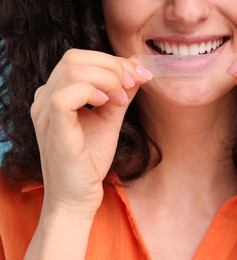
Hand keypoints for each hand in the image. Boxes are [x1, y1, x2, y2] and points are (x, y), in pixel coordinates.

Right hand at [31, 49, 151, 215]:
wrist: (77, 197)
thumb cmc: (90, 159)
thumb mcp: (110, 118)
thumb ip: (121, 93)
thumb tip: (137, 69)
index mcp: (57, 93)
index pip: (81, 59)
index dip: (114, 61)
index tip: (140, 75)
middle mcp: (45, 97)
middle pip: (76, 57)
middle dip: (113, 66)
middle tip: (133, 85)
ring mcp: (45, 111)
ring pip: (73, 69)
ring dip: (108, 78)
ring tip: (120, 100)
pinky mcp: (53, 126)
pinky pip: (66, 94)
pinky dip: (92, 92)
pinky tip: (106, 105)